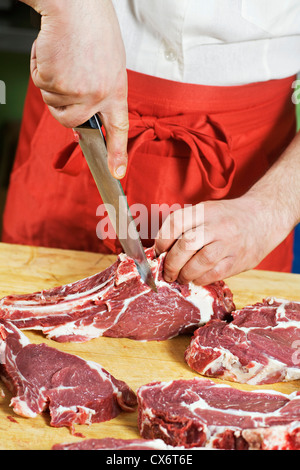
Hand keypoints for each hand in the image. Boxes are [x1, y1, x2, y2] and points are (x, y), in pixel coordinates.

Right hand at [23, 0, 127, 178]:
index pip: (119, 128)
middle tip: (64, 77)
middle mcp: (100, 96)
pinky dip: (40, 68)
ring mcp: (80, 92)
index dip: (118, 153)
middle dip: (60, 105)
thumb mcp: (107, 64)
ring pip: (53, 104)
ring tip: (63, 58)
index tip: (117, 172)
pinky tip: (53, 52)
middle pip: (71, 122)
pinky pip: (40, 86)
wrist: (76, 6)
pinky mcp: (59, 84)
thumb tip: (84, 118)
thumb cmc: (91, 29)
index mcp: (116, 90)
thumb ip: (99, 92)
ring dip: (50, 82)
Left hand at [155, 195, 291, 285]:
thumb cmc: (227, 218)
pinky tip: (196, 279)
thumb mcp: (207, 211)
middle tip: (167, 272)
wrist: (264, 217)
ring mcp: (229, 243)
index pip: (176, 222)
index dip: (162, 240)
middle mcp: (216, 225)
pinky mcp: (238, 259)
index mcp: (204, 210)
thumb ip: (187, 226)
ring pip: (200, 261)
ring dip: (185, 274)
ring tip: (180, 278)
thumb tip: (161, 251)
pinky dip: (200, 279)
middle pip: (186, 245)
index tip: (158, 252)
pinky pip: (215, 273)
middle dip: (171, 263)